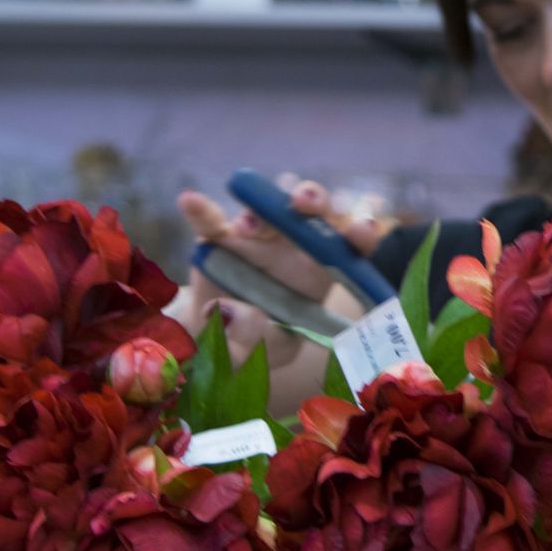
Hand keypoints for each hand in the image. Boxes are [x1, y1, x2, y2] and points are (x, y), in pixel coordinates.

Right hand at [172, 178, 391, 368]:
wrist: (218, 341)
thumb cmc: (261, 342)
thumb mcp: (266, 351)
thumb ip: (259, 338)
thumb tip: (237, 313)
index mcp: (324, 267)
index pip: (351, 241)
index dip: (360, 230)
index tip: (361, 230)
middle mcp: (295, 242)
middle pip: (313, 208)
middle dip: (314, 199)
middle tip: (304, 203)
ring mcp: (257, 235)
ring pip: (267, 205)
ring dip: (263, 205)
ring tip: (250, 226)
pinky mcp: (218, 237)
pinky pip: (210, 220)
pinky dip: (200, 209)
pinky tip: (190, 201)